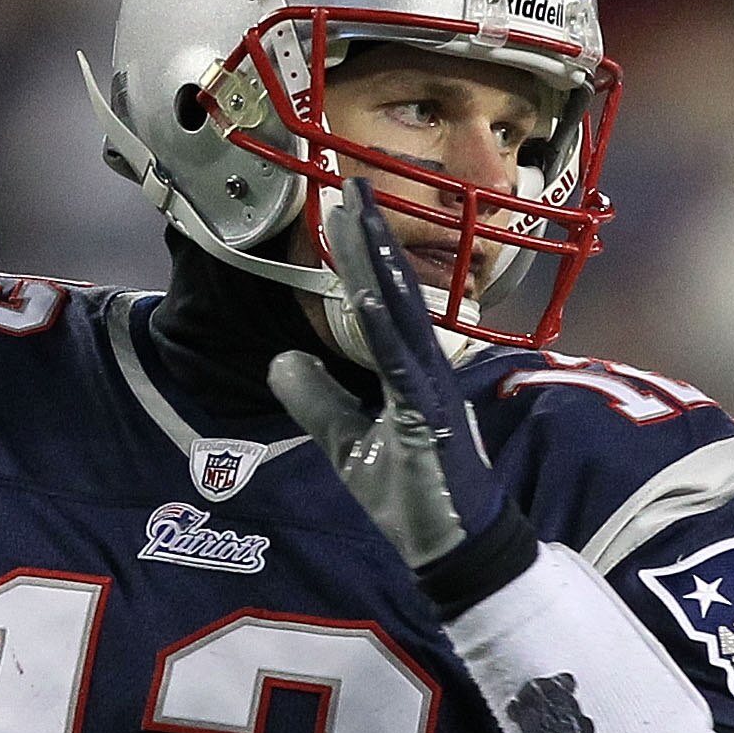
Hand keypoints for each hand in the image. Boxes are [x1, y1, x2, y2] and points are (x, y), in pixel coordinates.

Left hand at [268, 180, 512, 570]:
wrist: (453, 551)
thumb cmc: (413, 500)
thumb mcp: (347, 446)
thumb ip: (317, 402)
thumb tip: (280, 361)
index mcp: (407, 370)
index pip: (379, 300)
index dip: (361, 253)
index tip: (344, 205)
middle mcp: (424, 369)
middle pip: (392, 291)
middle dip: (372, 236)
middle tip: (351, 181)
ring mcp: (432, 390)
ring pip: (401, 314)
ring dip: (379, 264)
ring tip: (360, 217)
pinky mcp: (433, 418)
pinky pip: (403, 365)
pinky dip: (384, 329)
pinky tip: (365, 294)